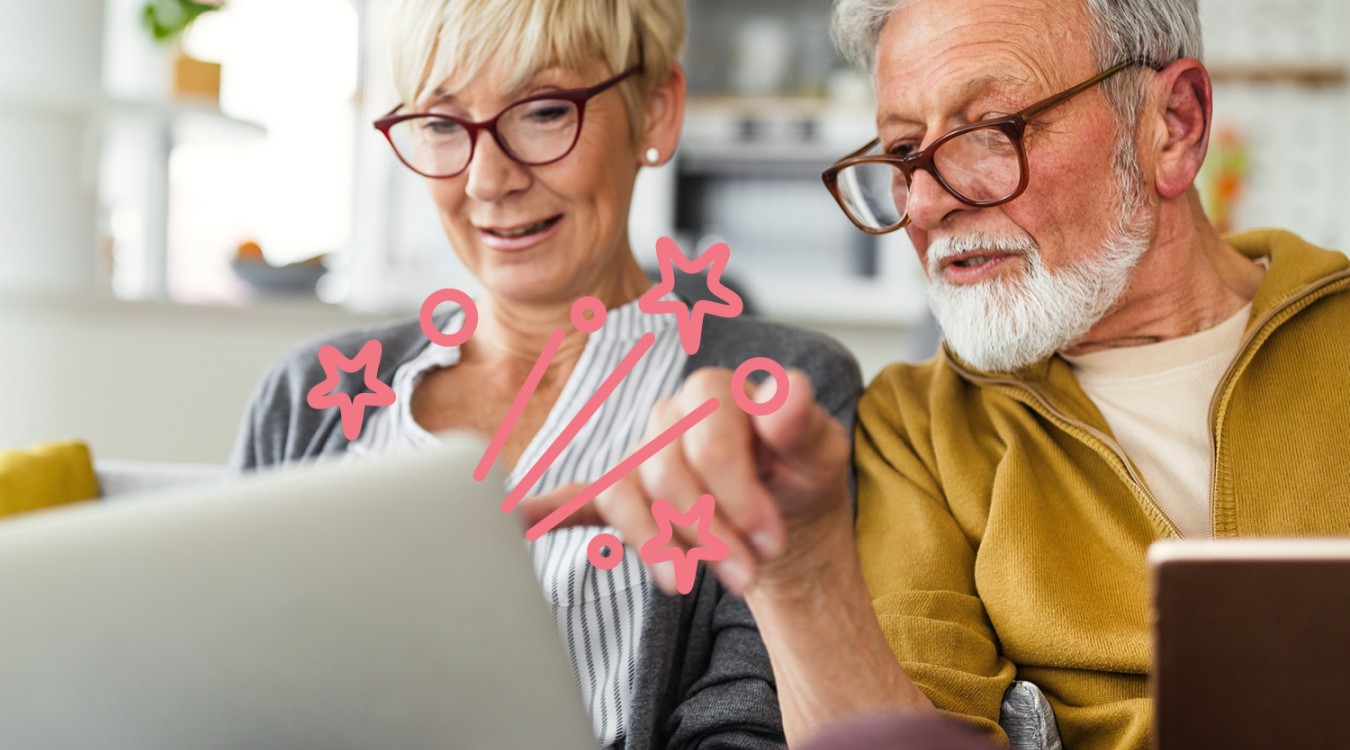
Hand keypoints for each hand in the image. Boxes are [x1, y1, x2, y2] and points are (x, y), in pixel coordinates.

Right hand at [516, 367, 851, 595]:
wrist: (783, 521)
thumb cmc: (800, 478)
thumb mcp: (821, 454)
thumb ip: (802, 422)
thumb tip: (781, 392)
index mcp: (717, 392)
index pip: (707, 434)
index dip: (736, 490)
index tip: (769, 538)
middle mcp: (671, 417)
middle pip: (666, 471)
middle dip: (709, 531)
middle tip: (748, 572)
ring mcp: (642, 456)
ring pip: (627, 497)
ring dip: (659, 546)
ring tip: (695, 581)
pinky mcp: (624, 493)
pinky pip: (576, 498)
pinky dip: (545, 510)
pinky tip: (518, 521)